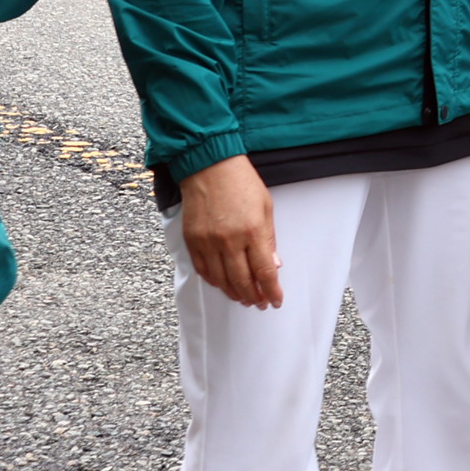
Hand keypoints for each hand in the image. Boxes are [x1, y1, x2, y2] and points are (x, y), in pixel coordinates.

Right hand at [179, 155, 281, 309]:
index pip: (264, 271)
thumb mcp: (266, 207)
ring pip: (221, 280)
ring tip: (244, 298)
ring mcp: (208, 243)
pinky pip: (203, 270)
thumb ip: (269, 239)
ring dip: (234, 293)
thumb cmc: (241, 183)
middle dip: (253, 297)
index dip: (271, 290)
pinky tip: (223, 284)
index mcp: (252, 231)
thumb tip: (274, 265)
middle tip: (260, 303)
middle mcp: (229, 241)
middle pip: (242, 281)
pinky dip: (214, 282)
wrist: (209, 167)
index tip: (276, 300)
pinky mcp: (192, 241)